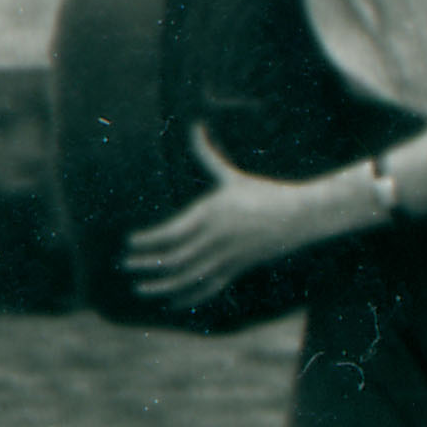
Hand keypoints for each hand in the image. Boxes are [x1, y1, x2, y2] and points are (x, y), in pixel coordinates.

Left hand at [123, 124, 353, 305]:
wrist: (300, 216)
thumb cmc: (263, 192)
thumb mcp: (232, 175)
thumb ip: (208, 154)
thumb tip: (196, 126)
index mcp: (210, 214)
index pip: (169, 233)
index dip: (146, 241)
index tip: (129, 242)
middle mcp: (215, 238)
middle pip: (173, 258)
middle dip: (147, 264)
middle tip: (126, 265)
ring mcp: (226, 257)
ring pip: (187, 278)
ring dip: (161, 286)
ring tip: (141, 288)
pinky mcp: (236, 269)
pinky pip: (207, 288)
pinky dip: (187, 296)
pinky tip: (172, 300)